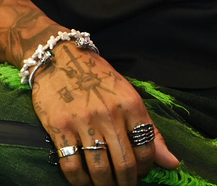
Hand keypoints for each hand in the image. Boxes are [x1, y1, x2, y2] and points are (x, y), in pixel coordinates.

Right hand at [32, 43, 178, 185]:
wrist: (57, 56)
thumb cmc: (95, 77)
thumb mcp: (128, 96)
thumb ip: (149, 130)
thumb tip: (172, 163)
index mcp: (130, 105)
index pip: (146, 150)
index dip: (145, 169)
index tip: (138, 173)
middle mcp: (109, 114)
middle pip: (124, 164)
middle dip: (126, 182)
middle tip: (122, 185)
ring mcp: (82, 121)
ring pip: (99, 168)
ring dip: (104, 184)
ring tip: (104, 185)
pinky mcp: (58, 126)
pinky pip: (71, 164)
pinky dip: (78, 180)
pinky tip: (82, 181)